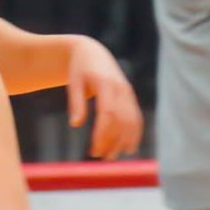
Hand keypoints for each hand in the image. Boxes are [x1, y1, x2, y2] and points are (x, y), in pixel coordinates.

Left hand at [66, 37, 142, 158]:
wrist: (92, 52)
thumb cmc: (79, 69)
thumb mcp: (73, 83)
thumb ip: (76, 103)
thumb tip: (75, 124)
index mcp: (105, 83)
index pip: (108, 113)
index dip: (103, 133)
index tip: (94, 150)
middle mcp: (121, 88)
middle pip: (121, 120)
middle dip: (113, 141)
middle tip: (99, 157)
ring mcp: (128, 93)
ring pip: (131, 121)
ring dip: (124, 141)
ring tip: (112, 157)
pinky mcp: (131, 97)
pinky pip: (136, 117)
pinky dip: (134, 133)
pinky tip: (128, 148)